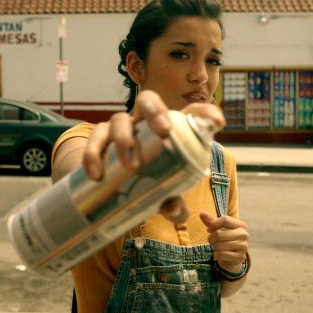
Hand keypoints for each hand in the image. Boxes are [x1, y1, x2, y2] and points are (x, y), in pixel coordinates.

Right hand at [81, 90, 224, 223]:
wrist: (107, 179)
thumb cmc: (145, 180)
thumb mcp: (161, 192)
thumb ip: (171, 202)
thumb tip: (175, 212)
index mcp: (167, 129)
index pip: (188, 113)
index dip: (203, 113)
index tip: (218, 122)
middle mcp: (142, 122)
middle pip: (148, 100)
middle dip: (156, 112)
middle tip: (164, 132)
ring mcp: (118, 127)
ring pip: (119, 119)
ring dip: (124, 138)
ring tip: (131, 165)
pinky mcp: (97, 139)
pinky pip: (94, 139)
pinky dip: (93, 154)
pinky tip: (96, 174)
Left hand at [199, 212, 248, 272]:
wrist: (233, 258)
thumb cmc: (225, 240)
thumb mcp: (219, 229)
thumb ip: (211, 221)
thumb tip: (201, 213)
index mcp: (241, 225)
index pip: (225, 220)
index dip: (213, 224)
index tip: (209, 230)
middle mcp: (244, 235)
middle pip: (219, 233)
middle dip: (211, 238)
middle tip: (212, 241)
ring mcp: (243, 246)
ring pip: (219, 245)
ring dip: (214, 247)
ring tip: (218, 247)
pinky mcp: (239, 257)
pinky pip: (221, 254)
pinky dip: (216, 255)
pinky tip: (219, 254)